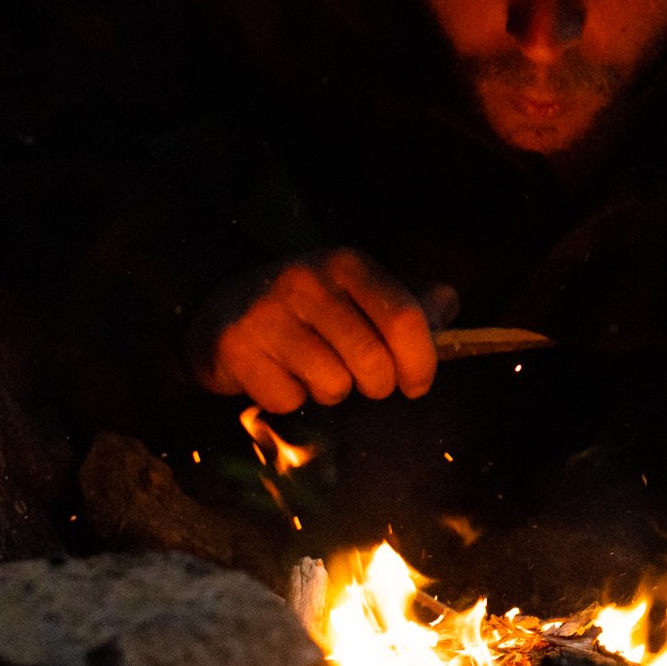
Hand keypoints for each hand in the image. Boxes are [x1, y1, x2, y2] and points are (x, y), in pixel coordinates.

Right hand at [186, 248, 459, 412]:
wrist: (217, 304)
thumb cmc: (308, 305)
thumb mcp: (358, 290)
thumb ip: (409, 301)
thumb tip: (449, 308)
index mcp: (348, 264)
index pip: (405, 320)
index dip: (421, 362)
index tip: (417, 384)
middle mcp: (307, 281)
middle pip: (373, 363)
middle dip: (378, 386)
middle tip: (365, 382)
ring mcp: (267, 314)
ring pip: (332, 386)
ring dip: (330, 392)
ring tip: (313, 370)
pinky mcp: (235, 349)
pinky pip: (288, 401)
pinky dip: (290, 400)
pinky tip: (278, 375)